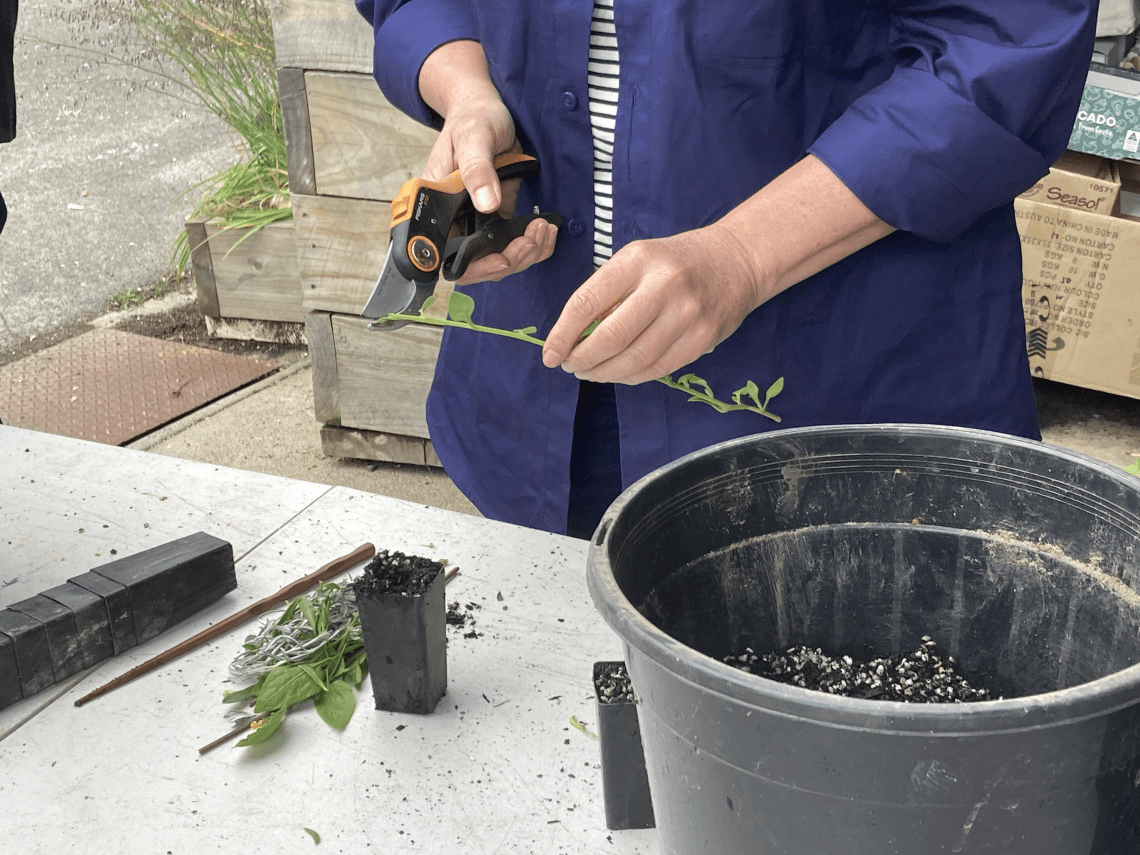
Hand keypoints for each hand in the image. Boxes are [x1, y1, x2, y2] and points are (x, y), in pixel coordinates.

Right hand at [417, 41, 557, 284]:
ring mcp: (479, 222)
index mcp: (437, 208)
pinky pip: (515, 246)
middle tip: (532, 237)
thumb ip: (477, 170)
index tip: (503, 258)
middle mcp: (456, 221)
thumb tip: (485, 204)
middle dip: (510, 260)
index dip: (475, 267)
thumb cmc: (473, 120)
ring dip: (527, 253)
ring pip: (501, 260)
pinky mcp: (499, 219)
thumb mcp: (473, 138)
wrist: (489, 112)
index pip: (446, 256)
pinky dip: (535, 245)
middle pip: (479, 266)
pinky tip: (546, 228)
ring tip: (543, 229)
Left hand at [541, 224, 763, 384]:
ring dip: (603, 373)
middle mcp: (664, 286)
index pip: (587, 303)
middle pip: (610, 338)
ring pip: (633, 360)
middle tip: (570, 366)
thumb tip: (572, 337)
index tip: (550, 354)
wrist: (737, 261)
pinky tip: (618, 373)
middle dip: (582, 360)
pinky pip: (657, 369)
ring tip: (590, 372)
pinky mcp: (703, 339)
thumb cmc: (675, 262)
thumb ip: (607, 293)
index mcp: (638, 260)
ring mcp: (687, 315)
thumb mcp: (637, 260)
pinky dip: (630, 376)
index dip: (562, 334)